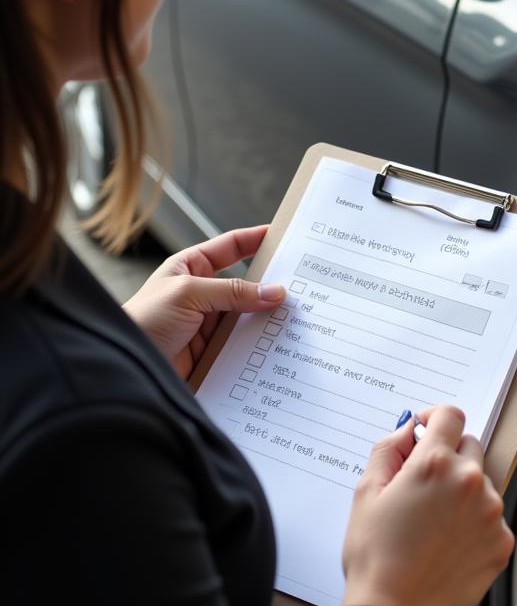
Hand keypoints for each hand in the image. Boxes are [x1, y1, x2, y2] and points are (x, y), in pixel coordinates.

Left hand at [123, 226, 285, 379]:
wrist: (125, 369)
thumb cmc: (143, 322)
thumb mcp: (188, 294)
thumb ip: (233, 292)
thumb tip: (274, 291)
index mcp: (191, 268)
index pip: (232, 247)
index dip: (257, 239)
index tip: (285, 236)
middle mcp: (203, 293)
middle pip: (247, 283)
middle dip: (272, 284)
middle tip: (303, 283)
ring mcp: (209, 322)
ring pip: (249, 315)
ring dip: (268, 318)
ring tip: (298, 316)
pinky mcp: (213, 350)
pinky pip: (243, 343)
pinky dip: (260, 344)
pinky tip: (278, 344)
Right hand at [341, 406, 514, 605]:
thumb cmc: (375, 556)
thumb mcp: (366, 493)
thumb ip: (388, 450)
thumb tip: (407, 431)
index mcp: (435, 463)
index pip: (450, 416)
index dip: (435, 418)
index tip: (426, 429)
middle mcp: (470, 481)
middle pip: (469, 446)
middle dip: (448, 456)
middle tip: (423, 484)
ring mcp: (491, 511)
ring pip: (481, 483)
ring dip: (462, 491)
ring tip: (433, 523)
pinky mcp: (502, 540)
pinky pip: (491, 517)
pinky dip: (474, 523)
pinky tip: (448, 544)